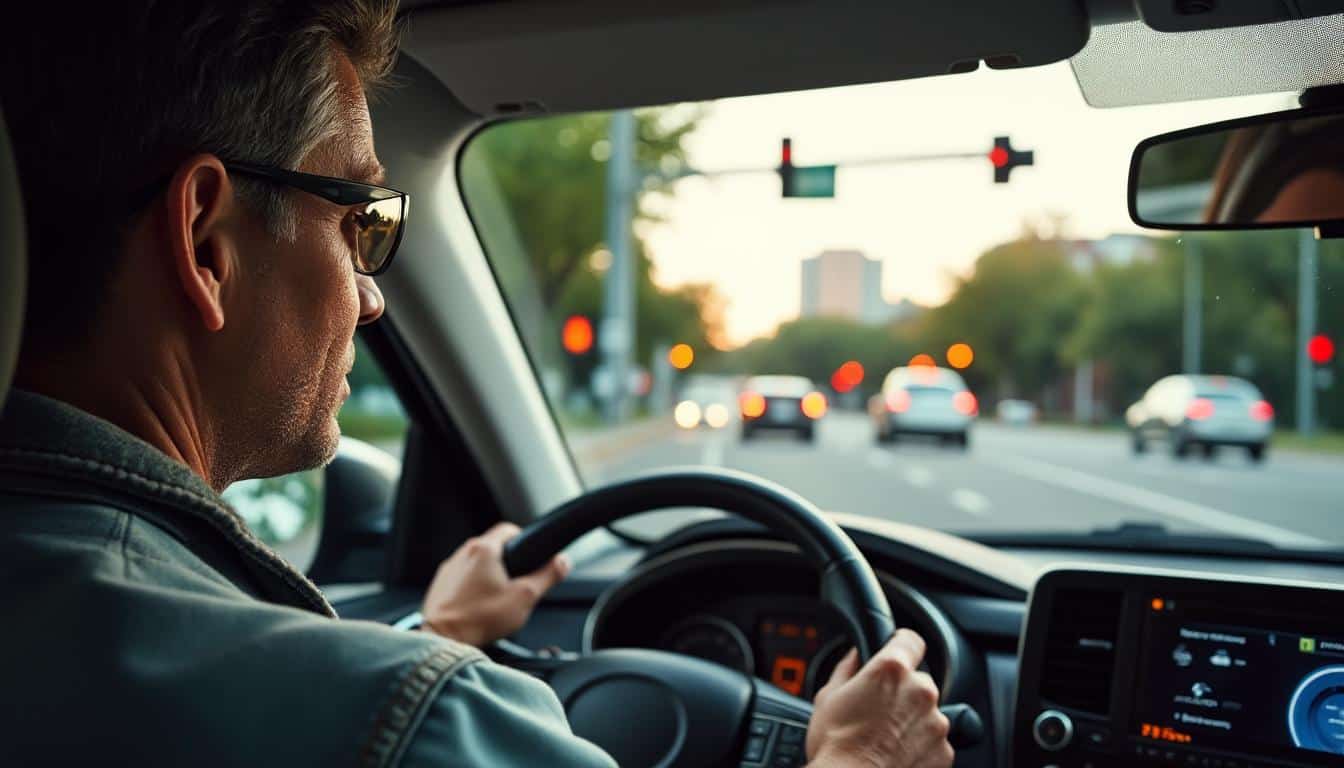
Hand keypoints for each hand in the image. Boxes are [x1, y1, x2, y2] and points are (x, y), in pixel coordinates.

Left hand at [420, 522, 569, 646]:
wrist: (443, 639)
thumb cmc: (479, 619)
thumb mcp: (524, 597)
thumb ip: (547, 576)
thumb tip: (562, 562)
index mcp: (484, 550)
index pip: (508, 529)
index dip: (524, 539)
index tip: (531, 555)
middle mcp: (463, 554)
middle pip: (492, 547)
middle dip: (508, 562)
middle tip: (518, 582)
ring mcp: (449, 570)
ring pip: (476, 563)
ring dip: (489, 575)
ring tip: (498, 598)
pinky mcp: (440, 586)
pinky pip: (462, 578)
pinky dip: (473, 587)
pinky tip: (480, 607)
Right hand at [805, 629, 952, 767]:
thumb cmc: (836, 745)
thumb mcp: (828, 696)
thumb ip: (847, 667)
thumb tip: (855, 655)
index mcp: (892, 670)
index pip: (911, 639)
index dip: (901, 644)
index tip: (896, 651)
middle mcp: (920, 691)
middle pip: (919, 679)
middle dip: (903, 691)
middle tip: (879, 709)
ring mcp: (936, 722)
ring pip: (928, 711)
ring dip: (912, 719)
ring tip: (886, 736)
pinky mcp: (944, 751)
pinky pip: (934, 740)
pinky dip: (920, 744)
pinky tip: (897, 752)